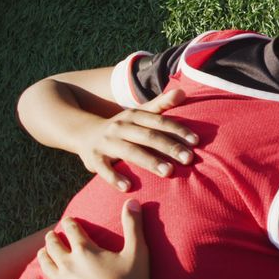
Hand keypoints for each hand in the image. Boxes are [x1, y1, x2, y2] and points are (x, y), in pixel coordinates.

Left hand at [30, 200, 150, 278]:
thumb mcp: (137, 250)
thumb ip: (133, 225)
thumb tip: (133, 201)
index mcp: (85, 250)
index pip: (72, 230)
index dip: (70, 223)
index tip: (69, 220)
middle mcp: (68, 264)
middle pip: (53, 246)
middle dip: (52, 238)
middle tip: (51, 235)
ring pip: (45, 265)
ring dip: (43, 256)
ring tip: (42, 252)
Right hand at [79, 89, 196, 190]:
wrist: (82, 132)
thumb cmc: (122, 127)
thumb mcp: (139, 113)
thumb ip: (161, 105)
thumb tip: (183, 92)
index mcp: (134, 116)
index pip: (159, 121)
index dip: (178, 130)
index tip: (196, 141)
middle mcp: (121, 127)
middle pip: (148, 136)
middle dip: (169, 147)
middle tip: (189, 159)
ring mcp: (106, 142)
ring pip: (130, 151)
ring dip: (149, 161)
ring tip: (168, 172)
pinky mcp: (94, 158)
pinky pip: (104, 169)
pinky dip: (114, 177)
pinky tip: (127, 187)